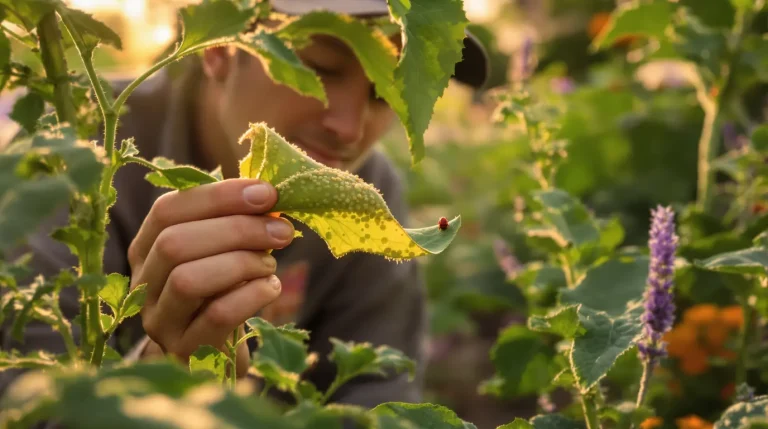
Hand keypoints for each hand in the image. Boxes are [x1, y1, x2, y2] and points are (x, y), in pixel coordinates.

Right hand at [126, 179, 294, 376]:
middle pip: (174, 243)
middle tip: (282, 231)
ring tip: (270, 264)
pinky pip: (216, 317)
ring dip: (240, 264)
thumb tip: (267, 195)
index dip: (218, 196)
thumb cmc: (223, 292)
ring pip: (187, 280)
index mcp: (146, 248)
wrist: (218, 356)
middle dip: (236, 230)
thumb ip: (235, 223)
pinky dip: (250, 296)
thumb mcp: (223, 252)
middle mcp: (143, 284)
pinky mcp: (186, 351)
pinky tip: (271, 288)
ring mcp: (160, 322)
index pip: (167, 209)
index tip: (266, 194)